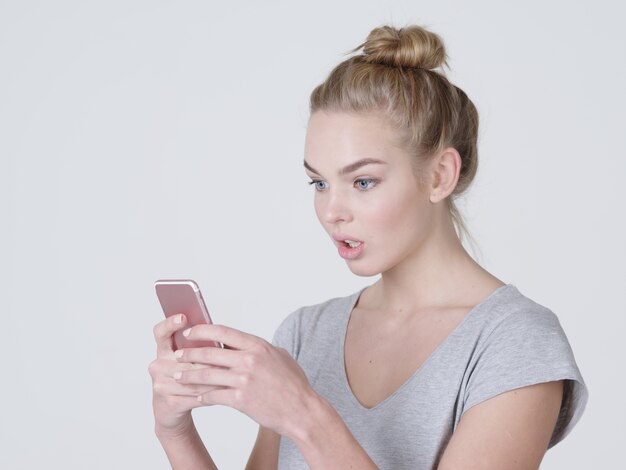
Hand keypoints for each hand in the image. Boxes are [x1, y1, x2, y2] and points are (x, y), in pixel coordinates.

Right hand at [148, 314, 220, 434]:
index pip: (161, 332)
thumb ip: (199, 347)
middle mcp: (158, 365)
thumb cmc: (187, 379)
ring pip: (193, 378)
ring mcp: (160, 384)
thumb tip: (221, 336)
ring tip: (233, 373)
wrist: (172, 410)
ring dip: (215, 377)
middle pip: (186, 358)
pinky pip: (195, 396)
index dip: (170, 324)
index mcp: (163, 350)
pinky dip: (212, 394)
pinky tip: (225, 391)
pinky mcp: (168, 403)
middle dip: (209, 358)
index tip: (183, 317)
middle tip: (228, 354)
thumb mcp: (190, 361)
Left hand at [174, 324, 316, 437]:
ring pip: (207, 375)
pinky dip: (202, 396)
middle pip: (210, 352)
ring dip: (189, 375)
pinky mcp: (240, 400)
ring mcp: (243, 380)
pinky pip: (213, 396)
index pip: (223, 331)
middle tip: (178, 354)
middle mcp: (249, 360)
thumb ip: (261, 349)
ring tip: (178, 376)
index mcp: (258, 345)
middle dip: (189, 353)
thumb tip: (244, 343)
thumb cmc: (294, 385)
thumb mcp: (280, 357)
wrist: (302, 410)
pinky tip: (195, 396)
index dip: (202, 330)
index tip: (190, 332)